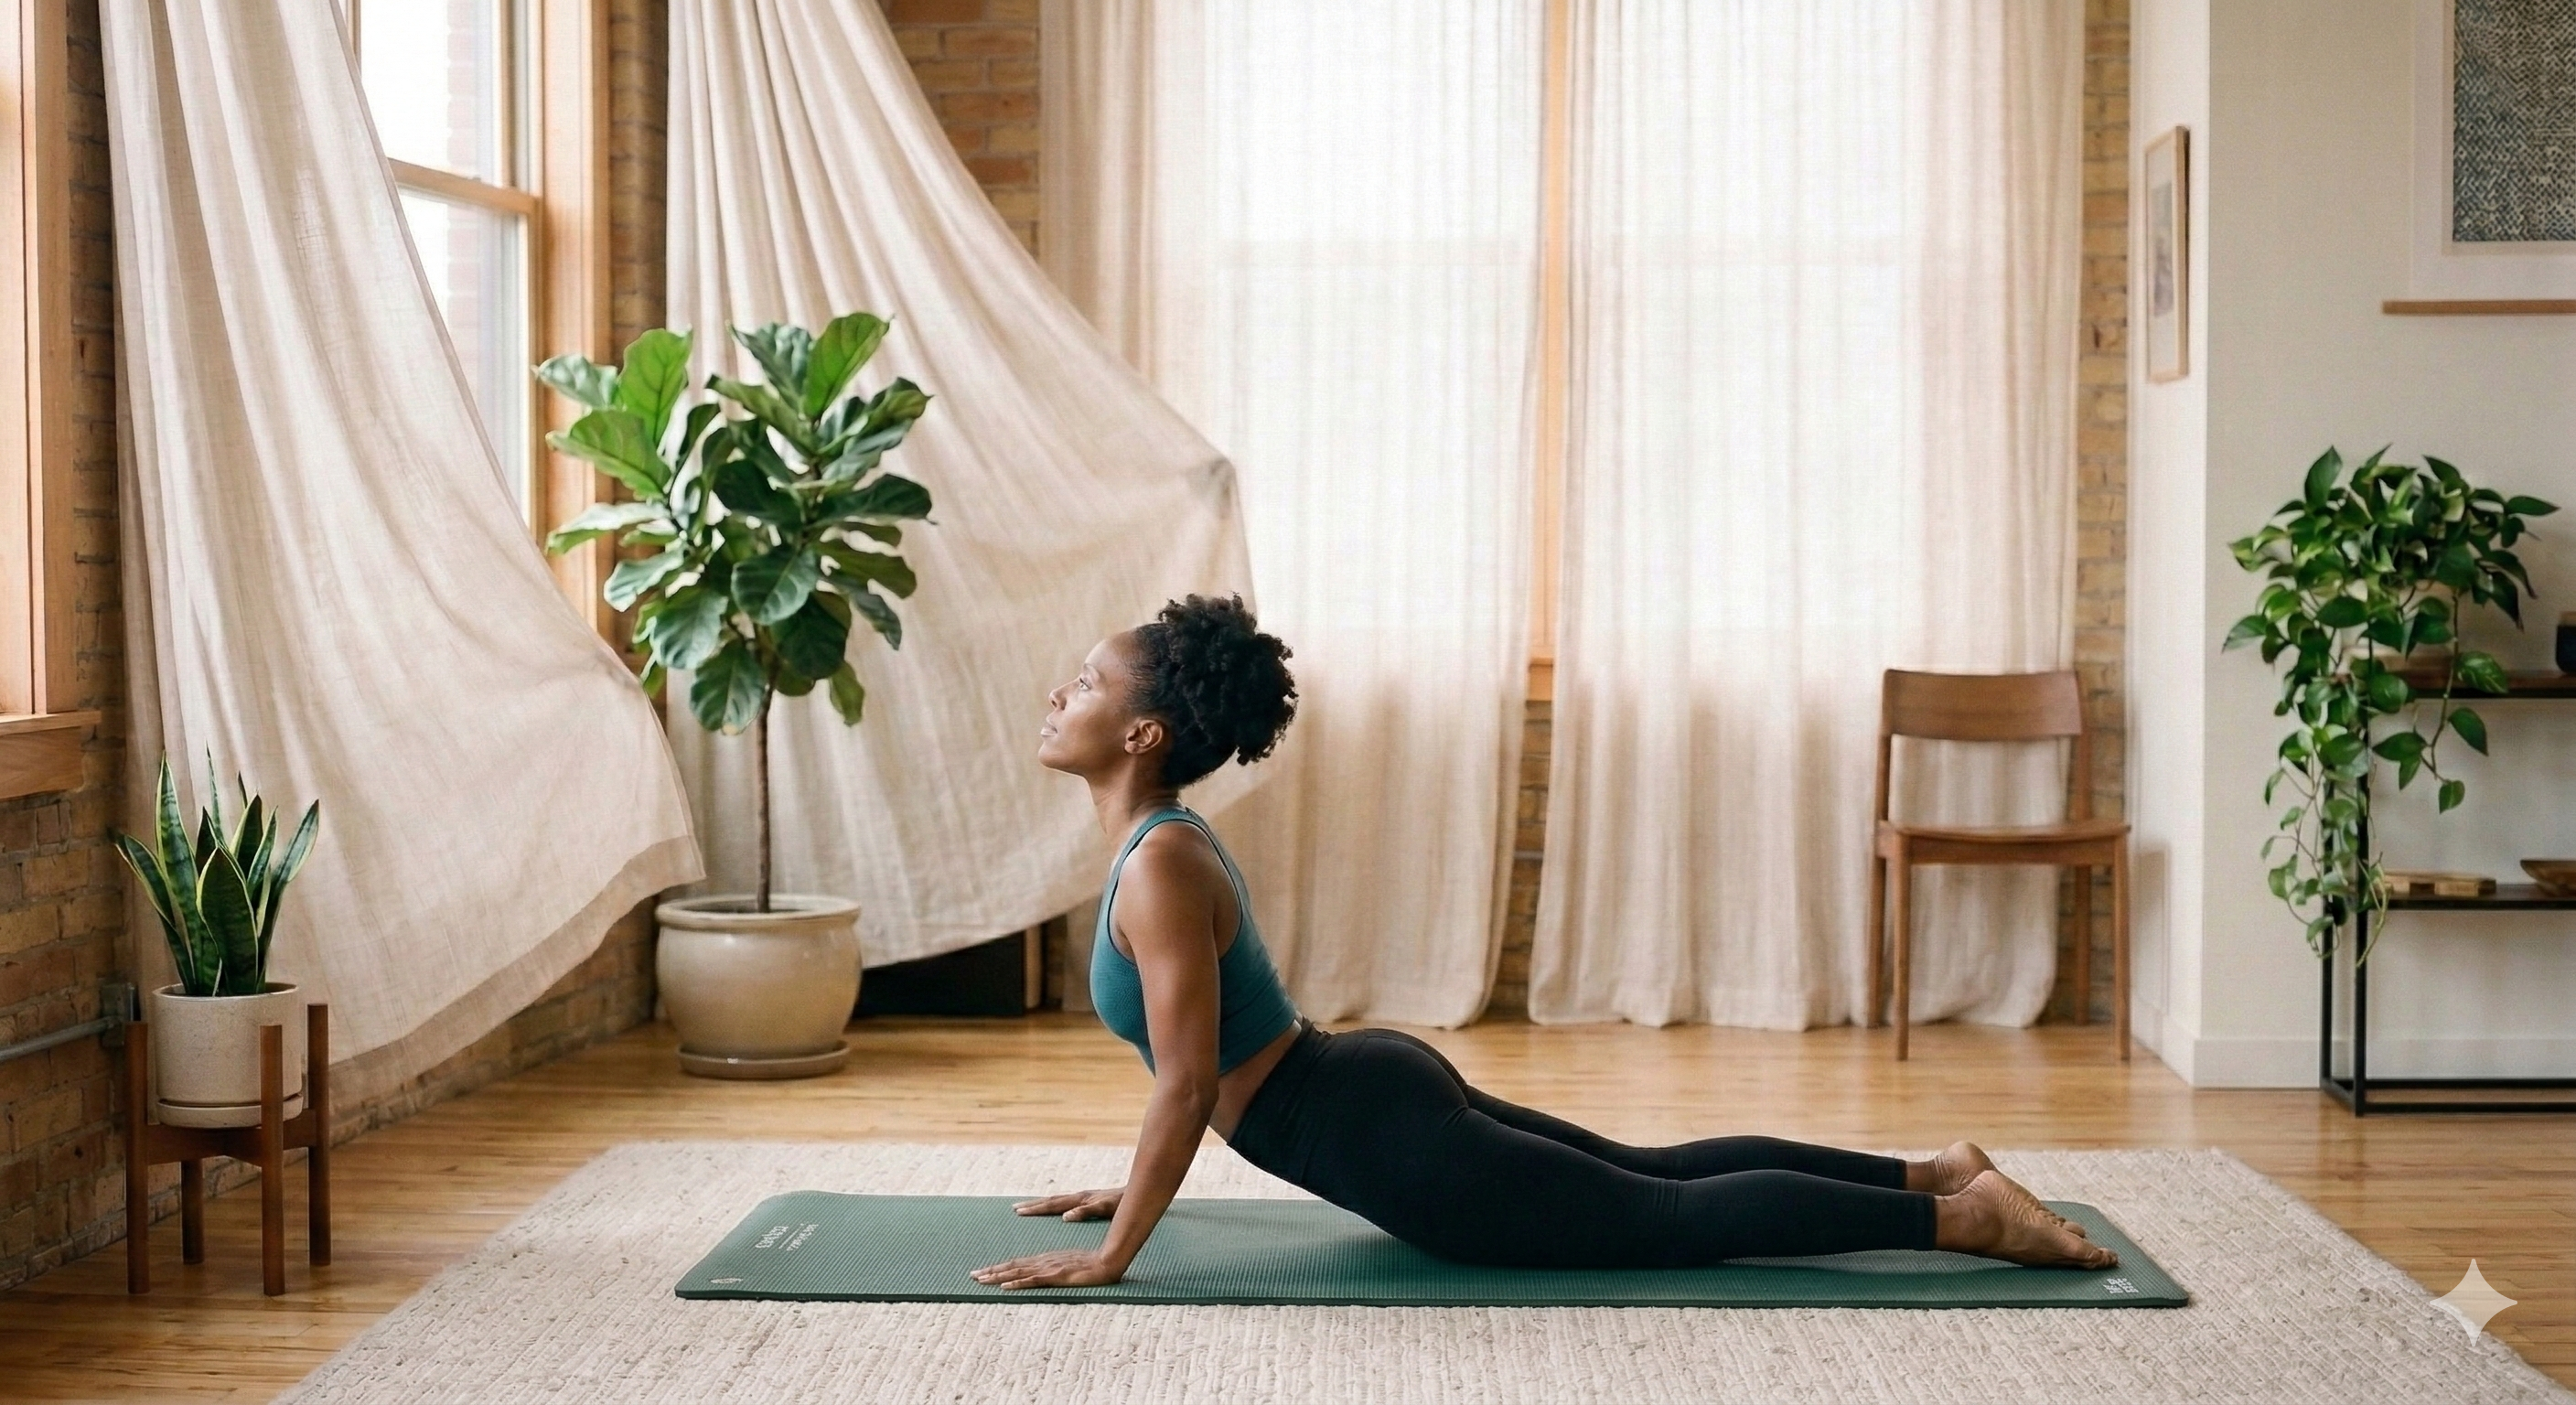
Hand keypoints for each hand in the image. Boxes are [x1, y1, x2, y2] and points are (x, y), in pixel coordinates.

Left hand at [971, 1249, 1124, 1289]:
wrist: (1109, 1262)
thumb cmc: (1093, 1265)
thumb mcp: (1071, 1267)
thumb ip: (1058, 1269)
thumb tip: (1044, 1274)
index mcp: (1046, 1259)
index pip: (1018, 1264)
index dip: (1000, 1267)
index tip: (983, 1271)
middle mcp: (1044, 1261)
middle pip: (1013, 1266)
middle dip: (991, 1271)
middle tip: (972, 1275)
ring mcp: (1049, 1268)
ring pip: (1018, 1272)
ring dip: (998, 1276)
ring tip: (981, 1279)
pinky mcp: (1056, 1276)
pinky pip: (1033, 1280)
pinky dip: (1017, 1282)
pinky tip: (1005, 1286)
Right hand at [1012, 1186, 1124, 1220]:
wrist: (1137, 1194)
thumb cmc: (1123, 1203)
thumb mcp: (1105, 1208)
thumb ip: (1086, 1212)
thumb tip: (1065, 1216)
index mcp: (1080, 1199)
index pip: (1052, 1204)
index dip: (1035, 1208)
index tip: (1018, 1211)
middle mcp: (1079, 1197)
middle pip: (1051, 1201)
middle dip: (1032, 1205)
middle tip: (1014, 1208)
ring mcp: (1083, 1198)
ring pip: (1057, 1201)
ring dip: (1041, 1205)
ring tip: (1026, 1208)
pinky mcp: (1089, 1201)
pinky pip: (1065, 1203)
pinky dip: (1054, 1206)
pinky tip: (1054, 1211)